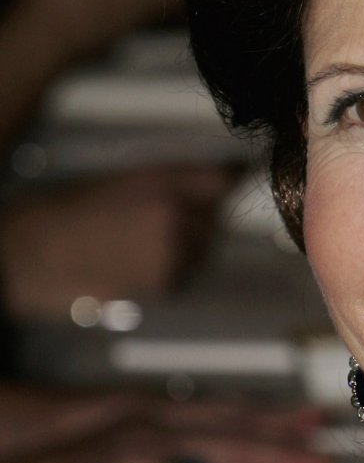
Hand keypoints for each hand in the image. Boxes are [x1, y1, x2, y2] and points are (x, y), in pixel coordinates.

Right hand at [0, 165, 235, 319]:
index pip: (222, 179)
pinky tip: (133, 266)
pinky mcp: (164, 283)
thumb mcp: (117, 180)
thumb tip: (206, 182)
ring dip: (186, 249)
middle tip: (160, 225)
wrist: (34, 254)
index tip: (230, 181)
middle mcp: (176, 214)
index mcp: (162, 180)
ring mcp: (173, 251)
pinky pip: (182, 276)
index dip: (227, 181)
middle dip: (198, 221)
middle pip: (215, 219)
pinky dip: (169, 273)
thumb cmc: (66, 212)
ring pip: (201, 251)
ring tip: (140, 247)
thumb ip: (165, 180)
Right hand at [0, 392, 329, 462]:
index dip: (253, 422)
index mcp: (134, 427)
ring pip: (227, 440)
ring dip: (276, 448)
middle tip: (322, 424)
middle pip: (228, 418)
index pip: (208, 421)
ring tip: (317, 456)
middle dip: (278, 423)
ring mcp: (141, 437)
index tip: (291, 427)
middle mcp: (142, 421)